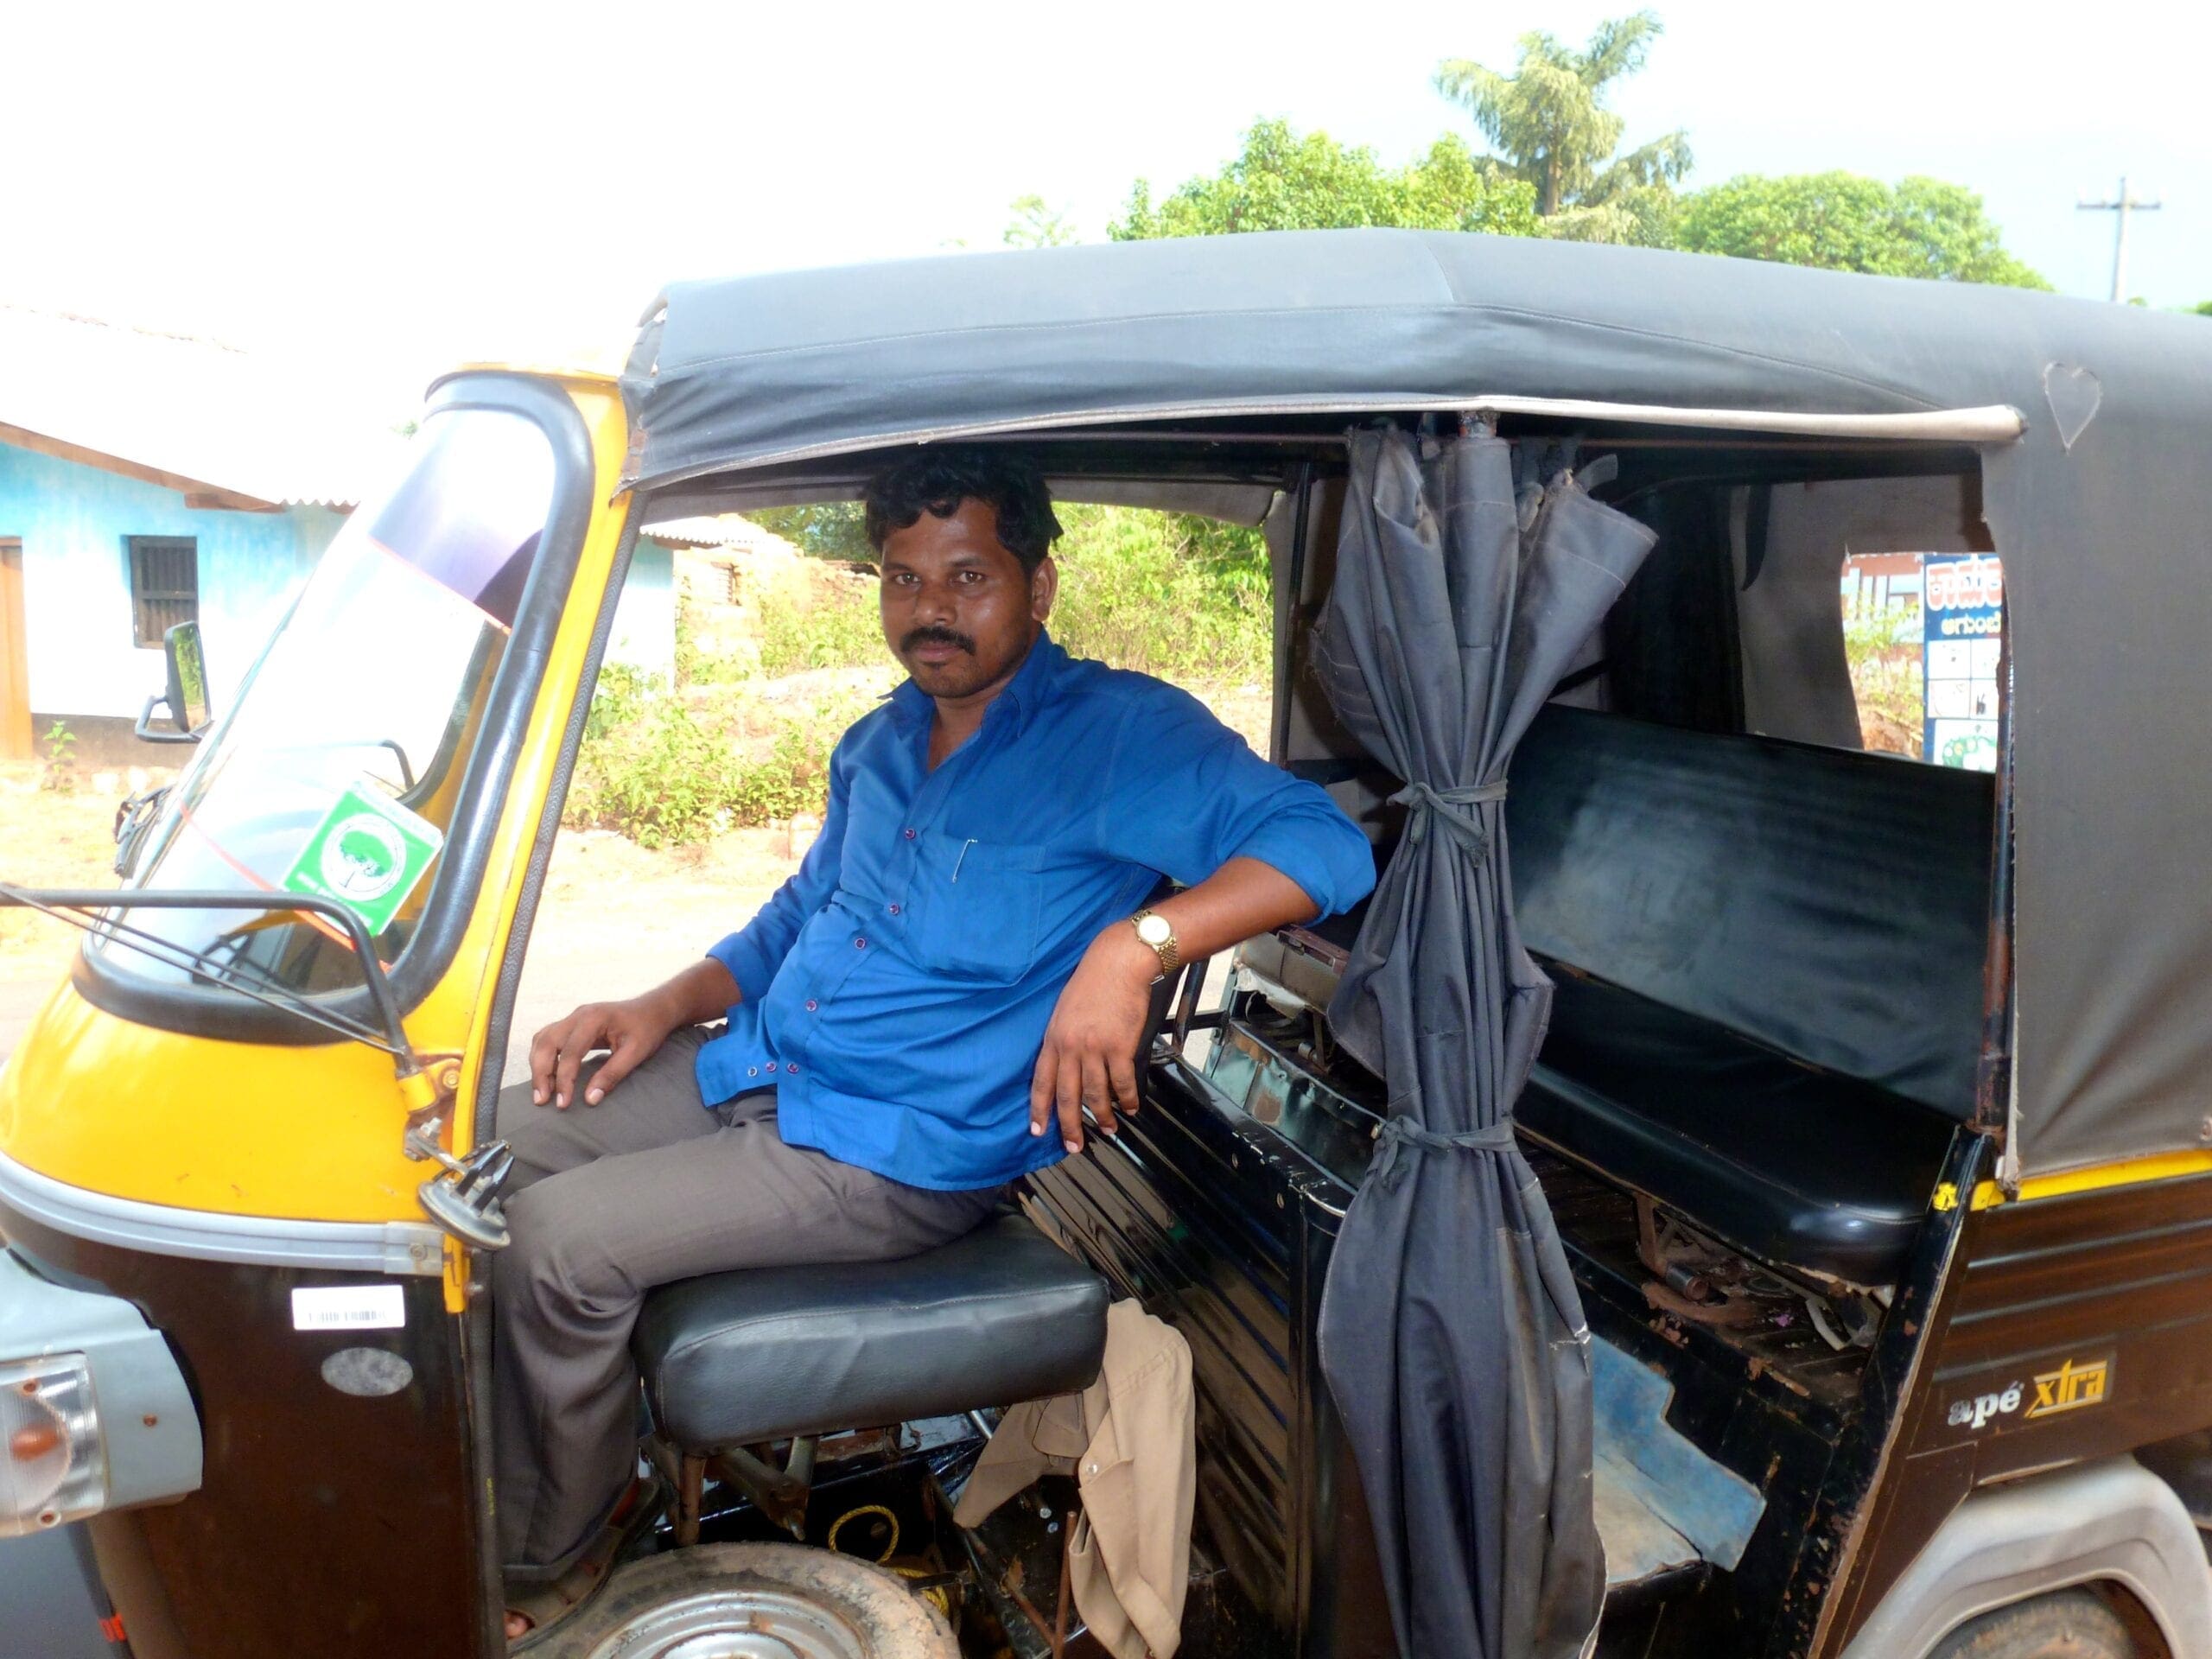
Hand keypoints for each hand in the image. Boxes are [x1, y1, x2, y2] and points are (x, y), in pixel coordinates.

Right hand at [528, 993, 680, 1109]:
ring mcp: (573, 1017)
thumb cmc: (647, 1029)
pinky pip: (548, 1038)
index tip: (563, 1104)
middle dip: (541, 1073)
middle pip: (546, 1042)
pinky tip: (548, 1076)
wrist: (654, 1009)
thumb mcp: (636, 1053)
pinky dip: (543, 1057)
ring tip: (543, 1092)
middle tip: (542, 1101)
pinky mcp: (573, 1024)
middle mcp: (578, 1015)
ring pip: (543, 1039)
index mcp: (593, 1018)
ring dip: (538, 1065)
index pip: (570, 1052)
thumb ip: (613, 1074)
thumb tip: (590, 1099)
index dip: (564, 1080)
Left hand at [1030, 926, 1155, 1153]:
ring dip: (1103, 1117)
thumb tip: (1065, 1065)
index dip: (1039, 1109)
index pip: (1041, 1082)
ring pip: (1096, 1095)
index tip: (1038, 1131)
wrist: (1118, 963)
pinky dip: (1127, 1099)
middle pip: (1067, 1096)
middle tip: (1074, 1147)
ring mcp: (1095, 1049)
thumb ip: (1062, 1038)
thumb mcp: (1064, 1010)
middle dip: (1070, 1125)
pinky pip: (1122, 1082)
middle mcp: (1070, 1048)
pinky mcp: (1120, 1047)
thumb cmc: (1092, 982)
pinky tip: (1130, 1107)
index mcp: (1053, 1039)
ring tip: (1109, 1130)